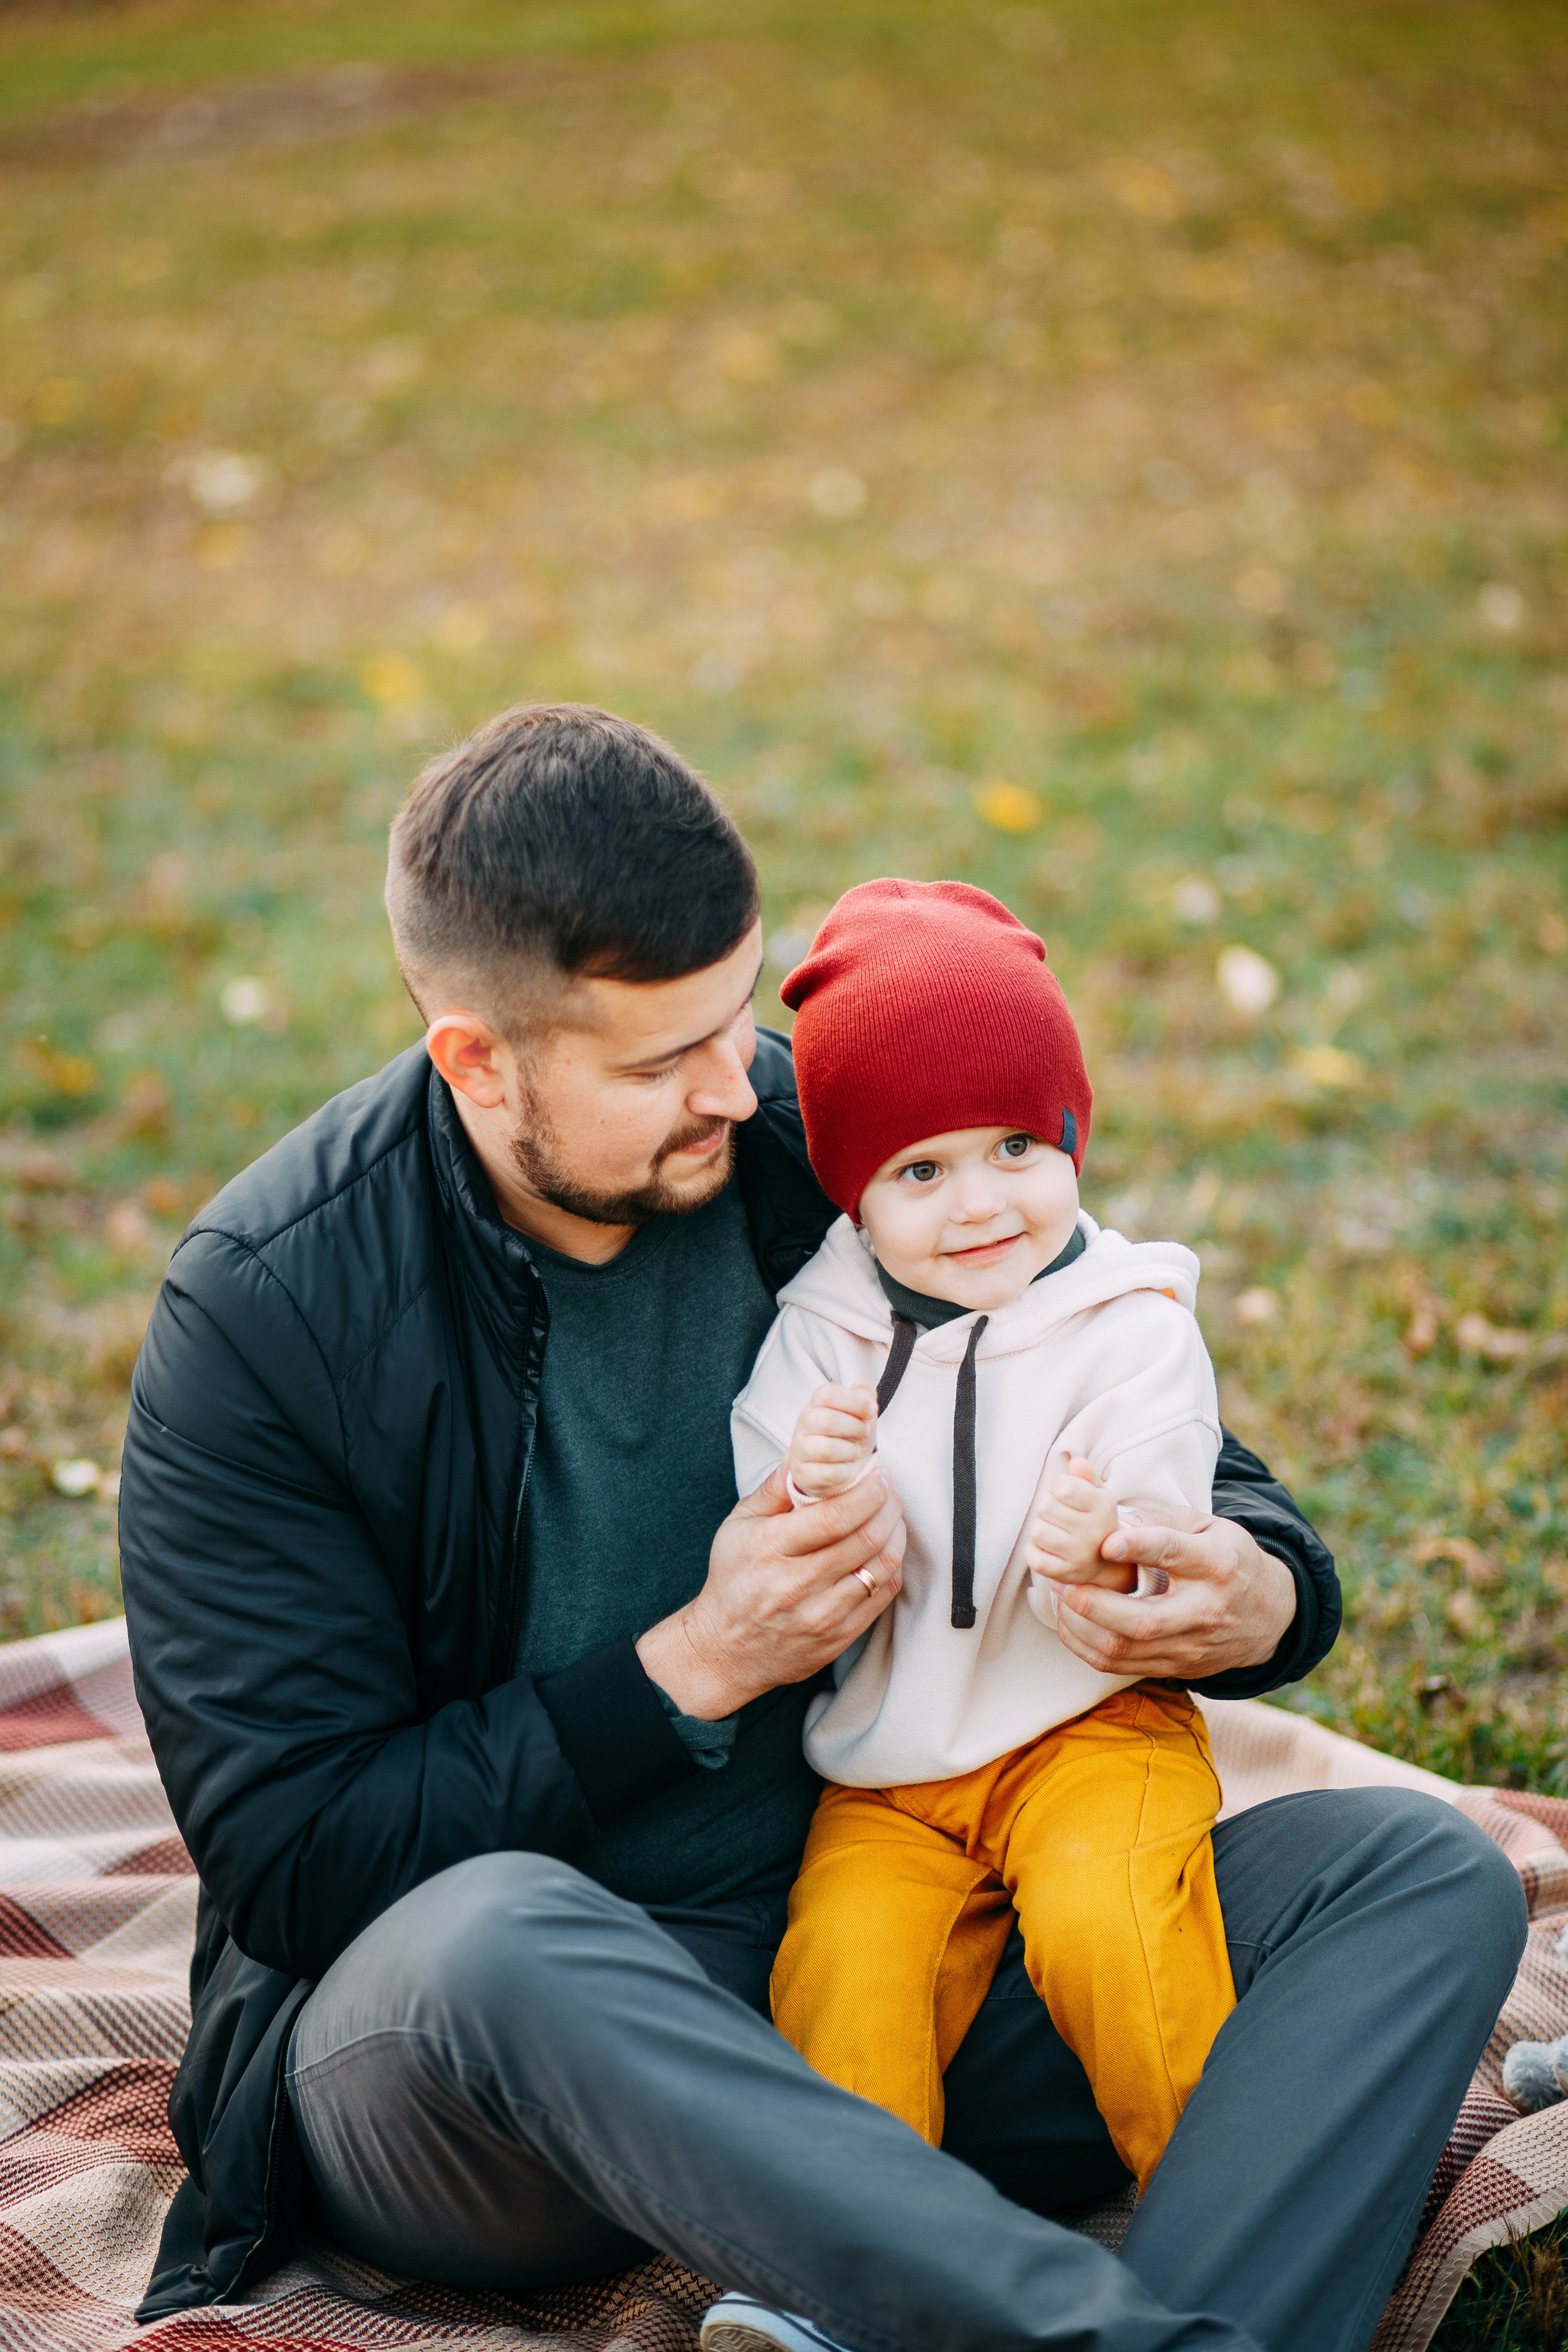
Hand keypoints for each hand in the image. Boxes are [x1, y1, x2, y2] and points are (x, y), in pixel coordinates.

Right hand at [635, 1464, 905, 1718]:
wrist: (726, 1651)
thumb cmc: (733, 1581)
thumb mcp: (738, 1526)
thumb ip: (774, 1489)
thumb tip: (804, 1454)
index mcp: (770, 1549)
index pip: (835, 1517)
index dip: (867, 1492)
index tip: (877, 1476)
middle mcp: (797, 1584)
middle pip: (865, 1539)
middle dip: (887, 1507)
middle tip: (888, 1491)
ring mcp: (821, 1615)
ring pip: (882, 1567)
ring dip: (896, 1534)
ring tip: (891, 1516)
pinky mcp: (839, 1637)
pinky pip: (883, 1596)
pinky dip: (892, 1566)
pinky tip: (886, 1549)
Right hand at [787, 1381, 878, 1499]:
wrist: (837, 1470)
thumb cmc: (847, 1438)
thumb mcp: (860, 1415)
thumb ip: (864, 1396)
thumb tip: (864, 1390)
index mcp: (816, 1405)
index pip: (827, 1394)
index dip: (854, 1401)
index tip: (871, 1410)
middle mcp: (804, 1425)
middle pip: (827, 1421)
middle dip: (856, 1427)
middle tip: (864, 1433)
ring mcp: (801, 1450)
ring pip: (827, 1449)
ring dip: (850, 1451)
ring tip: (854, 1452)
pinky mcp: (804, 1474)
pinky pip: (829, 1473)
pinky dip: (845, 1471)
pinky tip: (846, 1468)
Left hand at [1024, 1453, 1133, 1590]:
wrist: (1106, 1561)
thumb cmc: (1093, 1518)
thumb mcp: (1095, 1493)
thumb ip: (1085, 1475)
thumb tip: (1076, 1462)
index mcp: (1102, 1506)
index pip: (1063, 1486)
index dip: (1057, 1486)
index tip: (1065, 1494)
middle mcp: (1094, 1531)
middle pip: (1045, 1506)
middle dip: (1045, 1506)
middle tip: (1056, 1514)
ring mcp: (1081, 1555)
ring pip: (1038, 1532)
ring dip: (1039, 1528)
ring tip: (1052, 1530)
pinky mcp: (1066, 1574)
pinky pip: (1035, 1558)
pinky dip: (1033, 1551)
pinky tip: (1045, 1548)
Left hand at [1044, 1507, 1296, 1682]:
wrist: (1268, 1617)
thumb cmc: (1228, 1560)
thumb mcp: (1210, 1528)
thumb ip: (1165, 1521)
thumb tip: (1115, 1515)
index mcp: (1217, 1564)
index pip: (1174, 1554)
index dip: (1139, 1546)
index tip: (1105, 1542)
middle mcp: (1204, 1610)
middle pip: (1144, 1620)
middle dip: (1096, 1604)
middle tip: (1066, 1582)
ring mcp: (1189, 1646)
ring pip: (1126, 1648)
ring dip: (1083, 1625)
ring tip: (1062, 1596)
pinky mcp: (1175, 1667)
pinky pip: (1119, 1666)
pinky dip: (1086, 1646)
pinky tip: (1072, 1621)